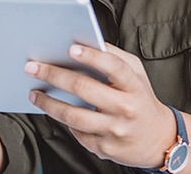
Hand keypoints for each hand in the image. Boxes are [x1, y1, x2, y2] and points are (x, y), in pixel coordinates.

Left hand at [24, 43, 176, 168]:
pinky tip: (55, 111)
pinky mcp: (105, 149)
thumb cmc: (141, 98)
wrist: (159, 139)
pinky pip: (77, 133)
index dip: (92, 56)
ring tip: (34, 93)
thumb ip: (114, 56)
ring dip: (48, 103)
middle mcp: (126, 108)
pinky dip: (64, 121)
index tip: (70, 48)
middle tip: (32, 67)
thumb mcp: (137, 74)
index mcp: (134, 86)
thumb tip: (85, 42)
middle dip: (53, 75)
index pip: (113, 67)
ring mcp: (115, 131)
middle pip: (84, 89)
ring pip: (73, 116)